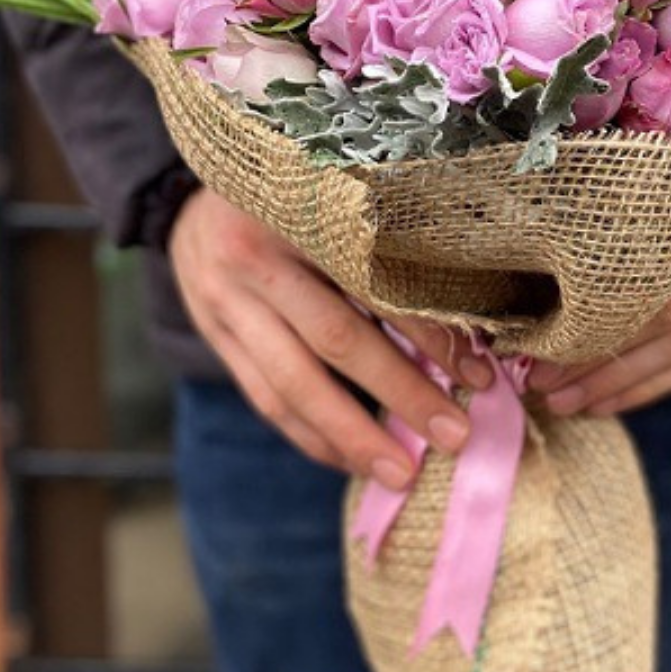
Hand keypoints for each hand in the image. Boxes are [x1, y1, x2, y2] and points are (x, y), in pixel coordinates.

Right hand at [169, 189, 491, 487]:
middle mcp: (258, 260)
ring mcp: (226, 301)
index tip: (480, 374)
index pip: (376, 284)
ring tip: (400, 472)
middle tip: (455, 436)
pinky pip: (263, 397)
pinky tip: (347, 461)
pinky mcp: (213, 335)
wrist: (190, 199)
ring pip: (293, 383)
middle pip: (337, 338)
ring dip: (352, 435)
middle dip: (401, 394)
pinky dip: (308, 435)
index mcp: (302, 216)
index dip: (429, 333)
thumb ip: (385, 252)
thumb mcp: (336, 202)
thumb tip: (466, 326)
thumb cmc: (293, 199)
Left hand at [530, 175, 670, 417]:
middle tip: (544, 388)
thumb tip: (535, 234)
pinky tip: (613, 399)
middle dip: (603, 362)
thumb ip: (619, 189)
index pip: (658, 273)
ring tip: (570, 404)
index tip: (537, 341)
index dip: (597, 313)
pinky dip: (659, 382)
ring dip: (626, 384)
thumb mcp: (661, 152)